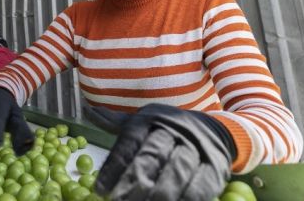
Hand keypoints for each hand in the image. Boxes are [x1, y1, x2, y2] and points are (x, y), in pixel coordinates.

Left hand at [84, 104, 235, 200]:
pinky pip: (198, 187)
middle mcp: (173, 130)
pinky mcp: (214, 168)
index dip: (114, 167)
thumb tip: (87, 112)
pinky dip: (183, 200)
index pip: (129, 142)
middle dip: (133, 182)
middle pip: (151, 156)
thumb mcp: (143, 122)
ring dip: (156, 195)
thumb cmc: (169, 130)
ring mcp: (196, 148)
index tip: (100, 190)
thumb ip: (115, 122)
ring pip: (175, 173)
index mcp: (151, 119)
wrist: (216, 130)